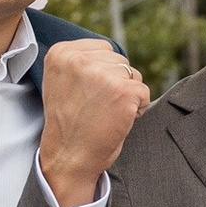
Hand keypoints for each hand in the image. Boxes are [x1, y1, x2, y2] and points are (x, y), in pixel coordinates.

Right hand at [38, 40, 148, 206]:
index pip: (103, 48)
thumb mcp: (64, 80)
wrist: (69, 157)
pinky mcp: (122, 91)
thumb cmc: (70, 123)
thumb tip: (114, 55)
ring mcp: (101, 74)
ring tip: (106, 113)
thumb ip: (83, 61)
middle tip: (97, 107)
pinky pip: (144, 92)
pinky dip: (137, 108)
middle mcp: (79, 59)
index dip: (103, 73)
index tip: (87, 95)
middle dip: (116, 83)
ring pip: (133, 75)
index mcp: (61, 53)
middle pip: (120, 60)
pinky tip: (118, 120)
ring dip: (127, 95)